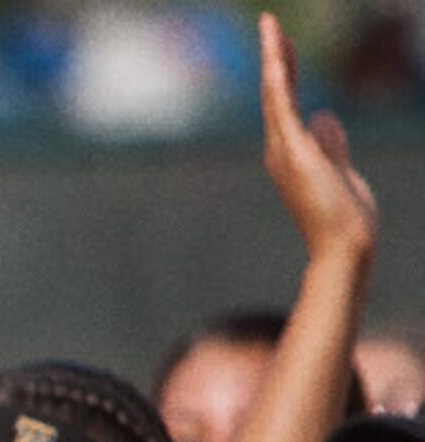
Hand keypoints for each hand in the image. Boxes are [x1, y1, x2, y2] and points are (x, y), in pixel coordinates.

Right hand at [260, 13, 376, 267]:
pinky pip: (283, 110)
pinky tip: (277, 60)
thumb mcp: (341, 170)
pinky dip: (278, 83)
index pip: (288, 102)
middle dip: (275, 56)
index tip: (283, 45)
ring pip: (276, 95)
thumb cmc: (344, 217)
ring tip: (271, 27)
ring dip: (274, 59)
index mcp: (292, 152)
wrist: (344, 245)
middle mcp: (281, 149)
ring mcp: (284, 150)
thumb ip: (332, 142)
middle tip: (270, 24)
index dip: (286, 71)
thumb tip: (324, 116)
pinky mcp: (294, 153)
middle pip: (277, 93)